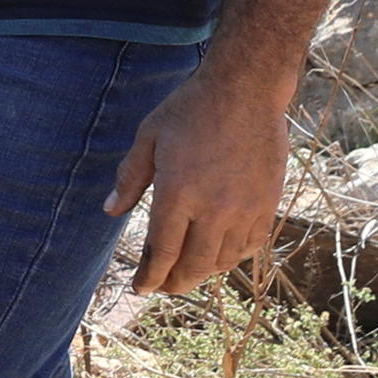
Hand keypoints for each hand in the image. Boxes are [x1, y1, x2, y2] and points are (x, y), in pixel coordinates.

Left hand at [107, 66, 290, 295]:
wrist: (246, 90)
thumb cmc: (191, 109)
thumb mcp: (149, 136)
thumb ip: (129, 177)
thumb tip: (110, 211)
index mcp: (178, 194)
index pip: (162, 252)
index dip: (150, 276)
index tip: (141, 288)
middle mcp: (212, 209)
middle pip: (193, 266)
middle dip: (174, 283)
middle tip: (163, 286)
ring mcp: (244, 210)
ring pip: (223, 261)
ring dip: (203, 273)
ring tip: (188, 272)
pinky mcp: (267, 204)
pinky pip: (250, 246)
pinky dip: (232, 257)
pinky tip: (220, 254)